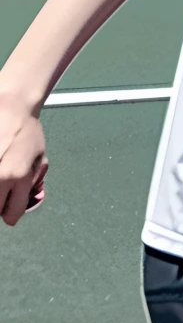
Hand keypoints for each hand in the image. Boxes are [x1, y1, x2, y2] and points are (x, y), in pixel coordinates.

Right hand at [0, 102, 46, 225]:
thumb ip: (30, 183)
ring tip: (4, 178)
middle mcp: (0, 174)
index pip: (11, 213)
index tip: (8, 214)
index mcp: (19, 176)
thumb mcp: (39, 159)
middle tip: (4, 192)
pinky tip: (2, 164)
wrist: (11, 105)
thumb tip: (19, 201)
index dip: (10, 216)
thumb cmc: (27, 132)